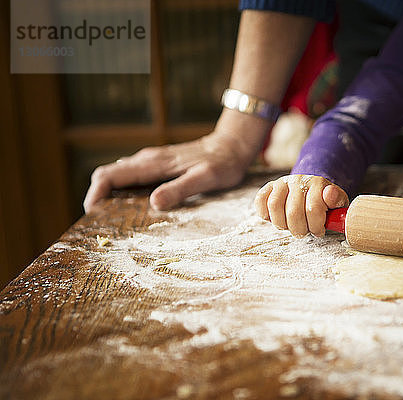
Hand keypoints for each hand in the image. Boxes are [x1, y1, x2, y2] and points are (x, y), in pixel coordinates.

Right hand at [83, 131, 250, 212]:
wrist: (231, 146)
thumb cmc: (222, 163)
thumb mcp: (206, 178)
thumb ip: (181, 189)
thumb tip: (154, 203)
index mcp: (153, 163)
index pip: (110, 175)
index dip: (94, 194)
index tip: (92, 215)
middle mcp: (147, 160)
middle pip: (107, 175)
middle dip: (97, 197)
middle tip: (100, 224)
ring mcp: (151, 161)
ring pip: (118, 176)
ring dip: (109, 196)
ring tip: (112, 221)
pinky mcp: (157, 165)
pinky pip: (131, 177)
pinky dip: (123, 192)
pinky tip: (132, 209)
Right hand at [254, 174, 348, 237]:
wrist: (311, 188)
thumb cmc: (324, 202)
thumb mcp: (338, 202)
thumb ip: (337, 200)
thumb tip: (329, 194)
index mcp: (318, 183)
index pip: (313, 209)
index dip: (316, 226)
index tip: (319, 230)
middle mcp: (298, 180)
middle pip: (293, 212)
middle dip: (299, 229)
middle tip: (304, 231)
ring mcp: (282, 183)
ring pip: (274, 206)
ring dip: (282, 224)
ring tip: (290, 227)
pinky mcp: (269, 187)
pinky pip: (260, 200)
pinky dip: (265, 214)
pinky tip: (276, 218)